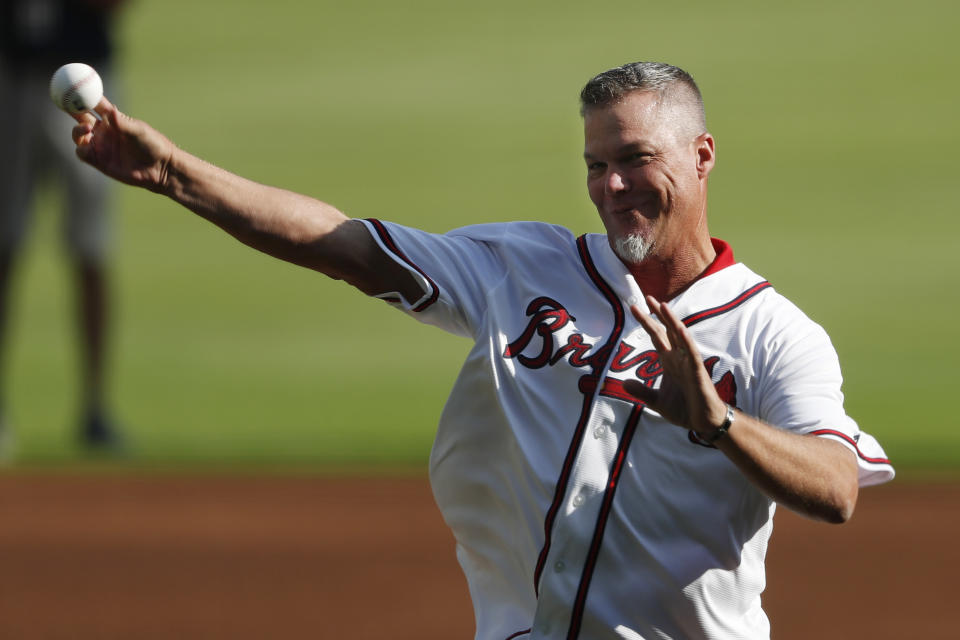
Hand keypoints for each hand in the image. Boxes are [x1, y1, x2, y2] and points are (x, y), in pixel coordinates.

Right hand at [71, 97, 174, 193]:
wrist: (160, 169)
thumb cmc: (153, 145)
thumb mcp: (139, 131)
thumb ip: (122, 123)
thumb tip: (109, 110)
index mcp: (113, 120)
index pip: (94, 104)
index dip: (83, 95)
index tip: (74, 86)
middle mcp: (104, 131)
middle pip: (81, 117)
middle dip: (71, 108)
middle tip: (66, 102)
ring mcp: (101, 146)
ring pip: (78, 135)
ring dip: (77, 130)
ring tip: (87, 128)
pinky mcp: (99, 161)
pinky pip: (82, 152)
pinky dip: (80, 148)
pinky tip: (87, 146)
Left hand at [623, 295, 727, 436]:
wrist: (703, 423)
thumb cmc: (684, 409)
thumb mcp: (656, 402)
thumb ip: (641, 392)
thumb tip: (623, 383)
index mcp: (669, 362)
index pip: (656, 336)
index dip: (647, 322)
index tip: (635, 307)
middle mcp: (679, 358)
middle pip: (667, 331)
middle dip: (657, 314)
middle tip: (646, 297)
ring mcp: (689, 363)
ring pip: (680, 337)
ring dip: (672, 321)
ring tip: (662, 306)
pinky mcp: (698, 372)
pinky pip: (693, 354)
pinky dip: (687, 342)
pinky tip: (682, 330)